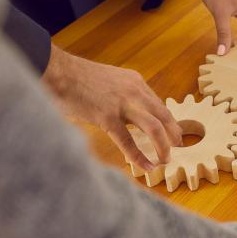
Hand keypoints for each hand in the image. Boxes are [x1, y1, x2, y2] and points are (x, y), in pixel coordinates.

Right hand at [42, 45, 182, 169]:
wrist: (58, 71)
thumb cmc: (76, 78)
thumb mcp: (109, 81)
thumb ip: (121, 95)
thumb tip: (125, 116)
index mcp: (135, 82)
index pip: (159, 104)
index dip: (168, 121)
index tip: (172, 133)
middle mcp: (135, 91)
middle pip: (164, 115)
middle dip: (174, 133)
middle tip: (177, 147)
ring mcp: (123, 104)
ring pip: (155, 127)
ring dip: (163, 145)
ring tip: (166, 159)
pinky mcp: (108, 117)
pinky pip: (128, 141)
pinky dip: (139, 156)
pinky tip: (146, 166)